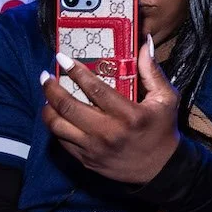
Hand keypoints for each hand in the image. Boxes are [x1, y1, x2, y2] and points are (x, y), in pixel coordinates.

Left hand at [41, 38, 182, 185]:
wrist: (160, 169)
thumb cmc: (162, 129)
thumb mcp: (166, 99)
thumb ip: (152, 71)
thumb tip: (145, 42)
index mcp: (128, 115)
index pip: (94, 89)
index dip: (75, 72)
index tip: (61, 58)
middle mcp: (108, 132)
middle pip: (68, 107)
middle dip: (51, 88)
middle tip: (45, 76)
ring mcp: (94, 149)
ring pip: (58, 126)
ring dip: (47, 108)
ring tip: (47, 96)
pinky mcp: (86, 161)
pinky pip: (62, 141)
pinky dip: (55, 126)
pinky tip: (56, 115)